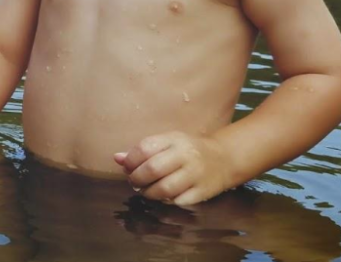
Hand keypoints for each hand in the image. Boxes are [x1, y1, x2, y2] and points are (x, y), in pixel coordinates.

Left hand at [114, 131, 233, 205]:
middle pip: (153, 169)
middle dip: (136, 178)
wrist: (223, 159)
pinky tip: (162, 196)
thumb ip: (142, 150)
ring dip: (148, 193)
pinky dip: (165, 201)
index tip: (126, 166)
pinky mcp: (203, 192)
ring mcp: (196, 174)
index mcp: (174, 139)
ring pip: (164, 189)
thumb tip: (117, 158)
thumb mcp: (167, 142)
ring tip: (145, 190)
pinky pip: (177, 201)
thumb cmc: (188, 150)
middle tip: (133, 181)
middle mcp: (186, 155)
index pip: (145, 148)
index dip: (130, 160)